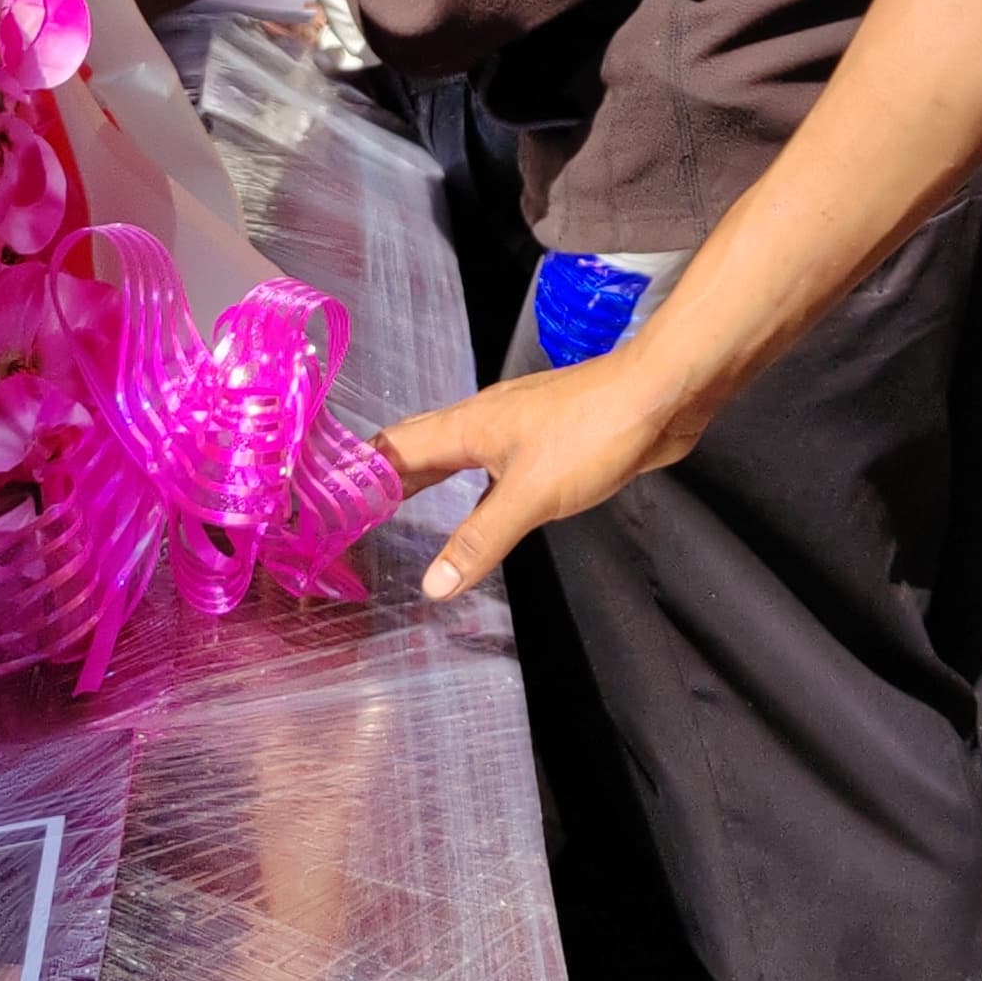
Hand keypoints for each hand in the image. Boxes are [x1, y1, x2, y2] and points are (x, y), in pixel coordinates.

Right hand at [377, 351, 701, 601]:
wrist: (662, 395)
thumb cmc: (594, 431)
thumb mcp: (530, 495)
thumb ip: (480, 539)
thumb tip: (432, 585)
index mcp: (466, 426)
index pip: (392, 448)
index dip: (354, 471)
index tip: (318, 498)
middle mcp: (484, 423)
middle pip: (419, 450)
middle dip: (383, 478)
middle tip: (346, 510)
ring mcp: (519, 430)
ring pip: (458, 457)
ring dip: (428, 482)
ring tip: (398, 509)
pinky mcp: (550, 441)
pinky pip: (494, 468)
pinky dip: (474, 490)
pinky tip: (481, 510)